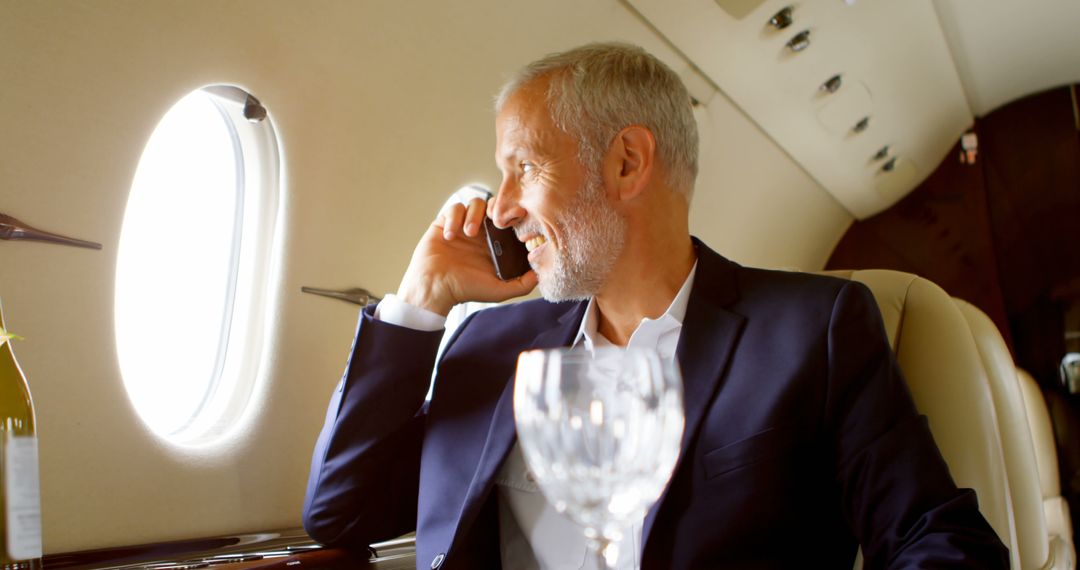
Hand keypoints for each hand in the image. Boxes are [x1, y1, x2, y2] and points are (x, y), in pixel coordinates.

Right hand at [396, 196, 537, 315]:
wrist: (434, 288)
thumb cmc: (465, 290)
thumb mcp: (499, 290)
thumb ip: (522, 284)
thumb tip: (541, 273)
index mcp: (496, 244)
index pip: (510, 220)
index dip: (514, 216)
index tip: (516, 219)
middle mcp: (481, 233)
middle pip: (494, 206)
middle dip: (496, 208)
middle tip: (494, 219)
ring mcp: (463, 226)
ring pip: (475, 203)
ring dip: (474, 214)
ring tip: (469, 233)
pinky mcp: (445, 223)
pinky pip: (453, 208)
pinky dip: (454, 218)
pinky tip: (451, 236)